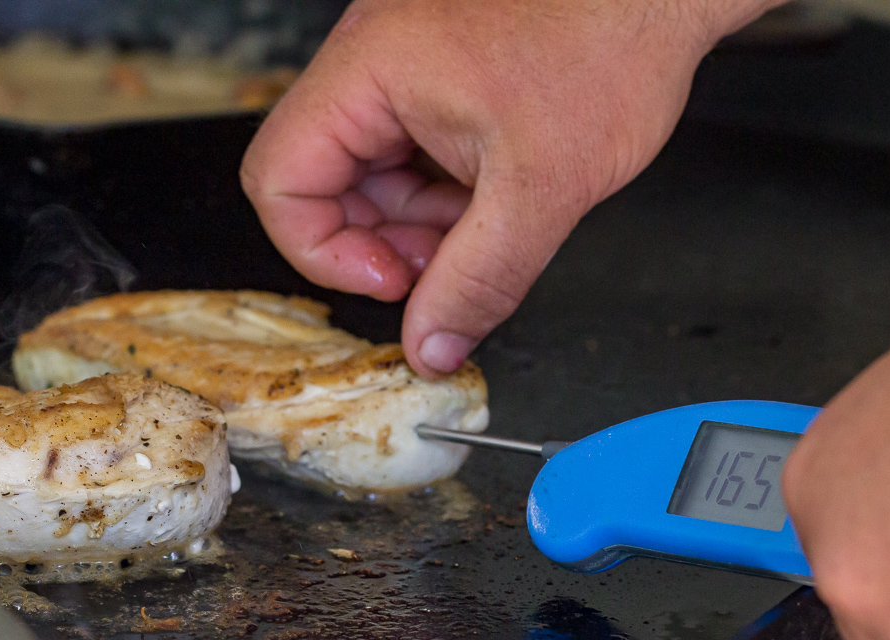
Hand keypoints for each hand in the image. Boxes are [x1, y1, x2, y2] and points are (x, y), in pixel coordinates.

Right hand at [241, 0, 783, 375]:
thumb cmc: (611, 42)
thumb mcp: (542, 188)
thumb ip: (479, 280)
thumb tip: (431, 347)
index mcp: (370, 69)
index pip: (279, 180)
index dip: (324, 252)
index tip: (394, 282)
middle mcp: (369, 60)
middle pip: (320, 183)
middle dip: (383, 243)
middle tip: (446, 266)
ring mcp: (399, 67)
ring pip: (368, 178)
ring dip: (418, 225)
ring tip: (486, 227)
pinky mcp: (432, 78)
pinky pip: (407, 156)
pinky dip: (441, 196)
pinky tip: (493, 200)